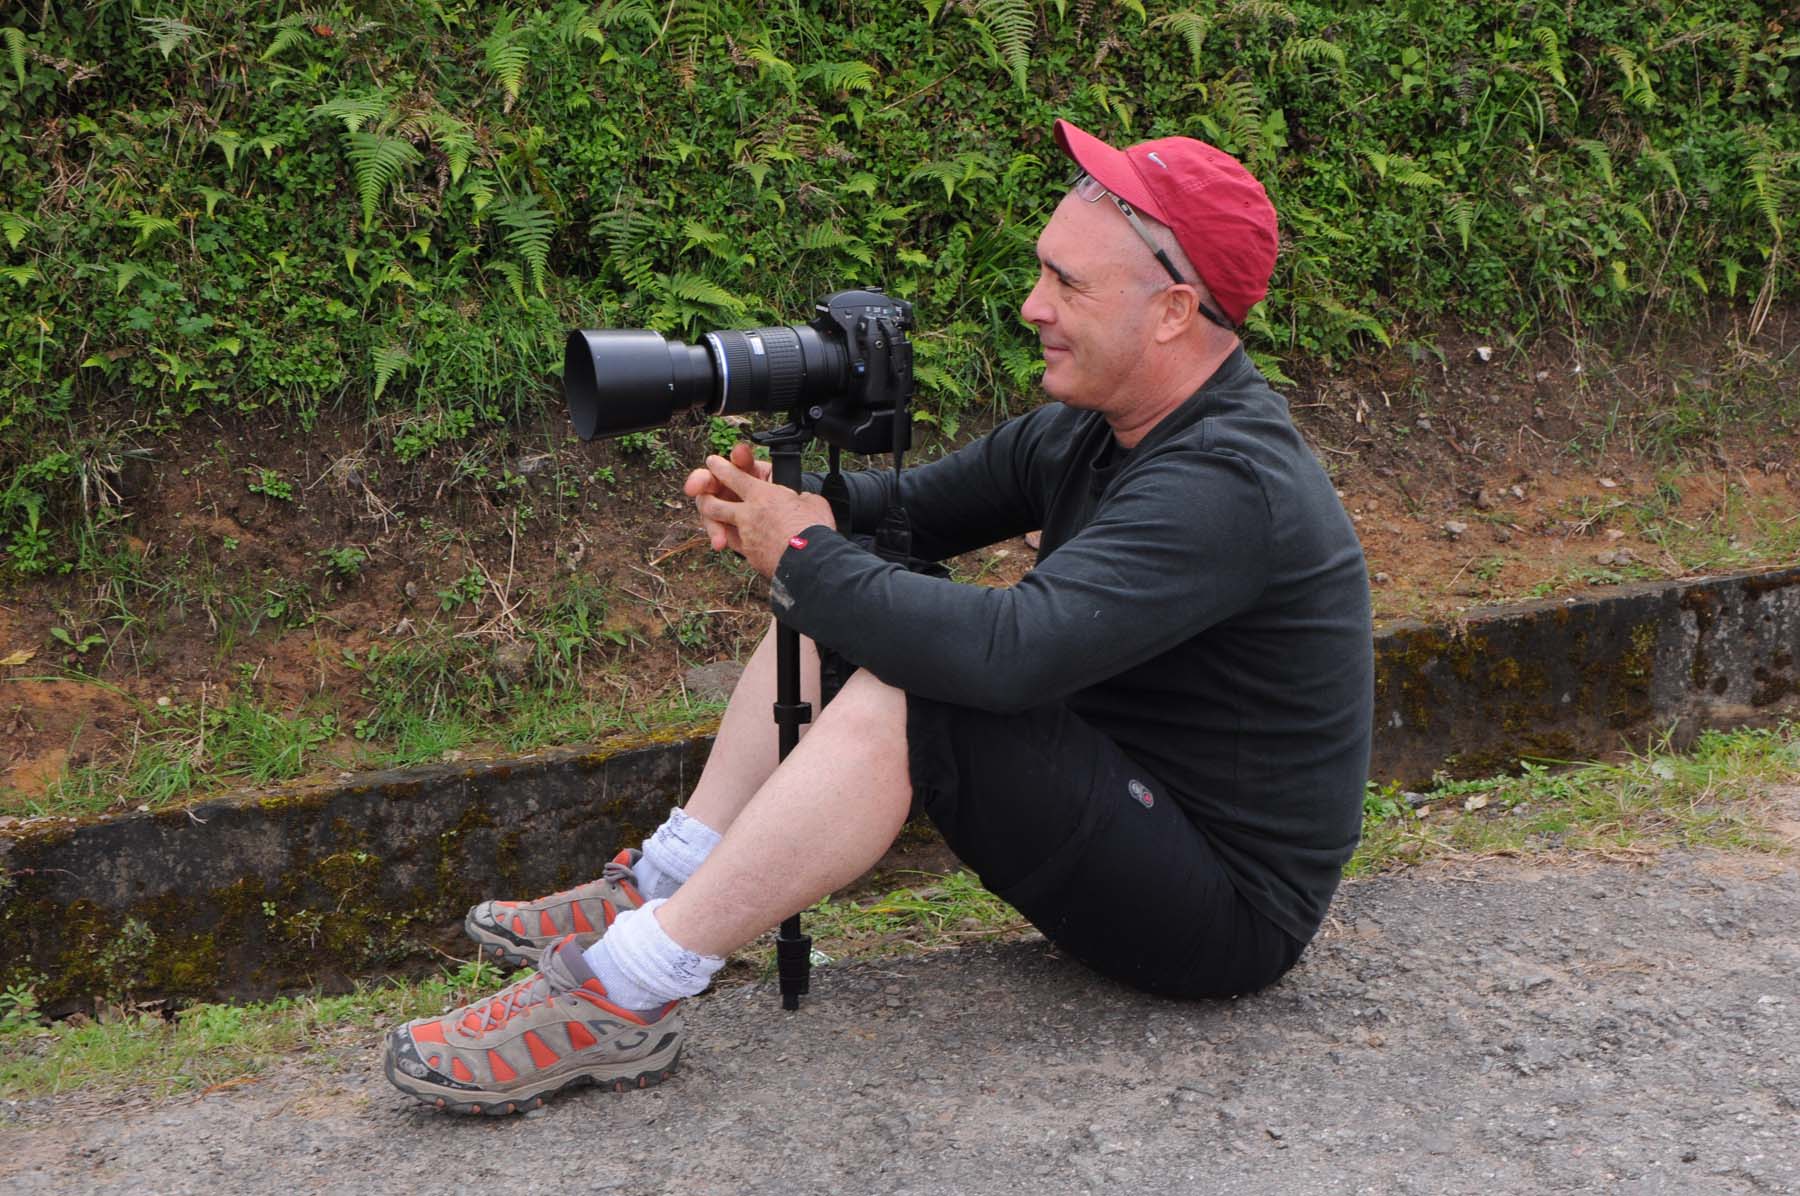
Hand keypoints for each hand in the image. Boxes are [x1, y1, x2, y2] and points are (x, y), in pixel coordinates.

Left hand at [687, 446, 834, 576]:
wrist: (812, 562)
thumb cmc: (815, 528)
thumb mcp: (812, 501)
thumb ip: (799, 498)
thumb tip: (802, 501)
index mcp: (762, 495)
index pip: (733, 475)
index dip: (720, 467)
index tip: (712, 462)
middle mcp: (747, 515)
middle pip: (714, 504)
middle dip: (705, 497)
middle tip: (703, 494)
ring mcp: (746, 537)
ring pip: (720, 527)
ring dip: (714, 523)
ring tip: (716, 519)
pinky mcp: (750, 557)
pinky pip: (737, 546)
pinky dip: (737, 542)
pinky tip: (742, 543)